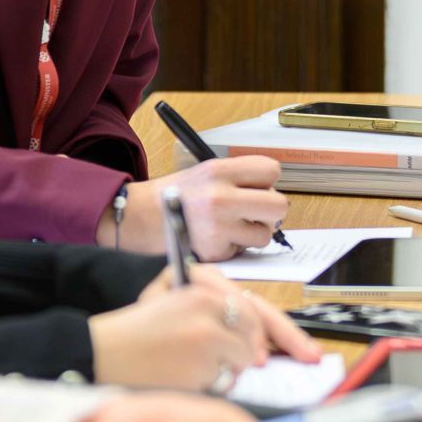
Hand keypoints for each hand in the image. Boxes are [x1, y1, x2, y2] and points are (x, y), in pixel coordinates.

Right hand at [91, 268, 321, 390]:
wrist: (97, 353)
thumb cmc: (136, 332)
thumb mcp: (171, 298)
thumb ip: (216, 307)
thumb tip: (261, 340)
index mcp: (203, 284)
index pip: (257, 309)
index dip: (286, 335)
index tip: (306, 354)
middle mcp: (209, 304)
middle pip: (255, 336)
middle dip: (252, 355)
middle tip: (244, 363)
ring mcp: (207, 336)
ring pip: (243, 362)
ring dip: (226, 371)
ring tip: (191, 364)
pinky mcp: (200, 366)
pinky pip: (225, 382)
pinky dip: (212, 386)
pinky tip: (185, 376)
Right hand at [112, 157, 288, 259]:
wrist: (143, 217)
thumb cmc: (178, 194)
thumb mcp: (207, 171)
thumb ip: (241, 177)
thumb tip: (274, 194)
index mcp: (219, 171)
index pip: (271, 170)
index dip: (268, 181)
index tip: (259, 187)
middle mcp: (220, 197)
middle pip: (278, 205)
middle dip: (271, 211)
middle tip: (257, 212)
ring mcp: (218, 227)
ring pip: (265, 234)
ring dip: (253, 233)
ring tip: (232, 226)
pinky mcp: (214, 251)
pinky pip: (243, 250)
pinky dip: (234, 247)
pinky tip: (216, 238)